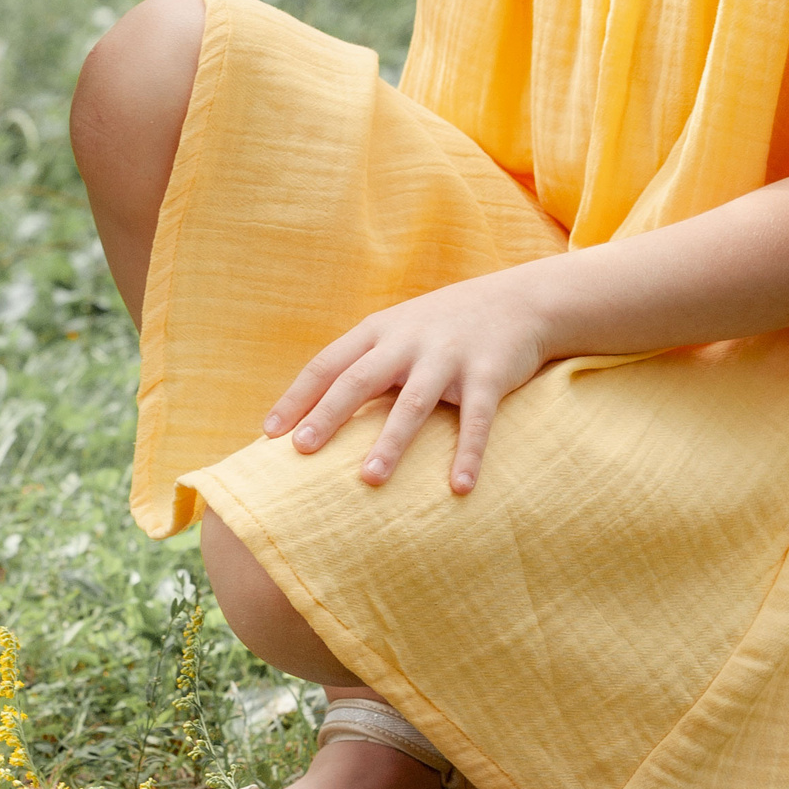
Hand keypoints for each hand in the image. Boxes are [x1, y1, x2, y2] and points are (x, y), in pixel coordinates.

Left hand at [264, 266, 556, 493]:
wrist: (520, 301)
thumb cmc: (445, 326)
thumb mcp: (399, 331)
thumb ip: (365, 364)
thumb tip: (317, 413)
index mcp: (378, 330)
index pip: (327, 364)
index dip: (297, 397)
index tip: (269, 433)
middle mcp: (407, 341)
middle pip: (359, 380)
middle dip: (329, 415)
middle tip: (302, 451)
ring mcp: (448, 356)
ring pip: (412, 403)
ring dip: (390, 442)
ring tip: (370, 480)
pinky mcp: (488, 374)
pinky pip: (476, 419)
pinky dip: (468, 453)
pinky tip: (459, 487)